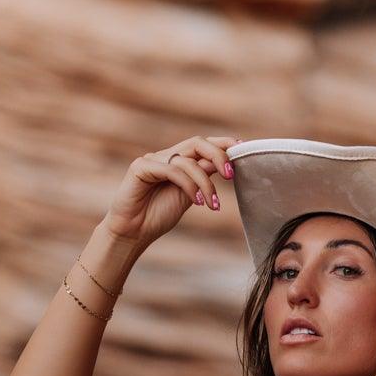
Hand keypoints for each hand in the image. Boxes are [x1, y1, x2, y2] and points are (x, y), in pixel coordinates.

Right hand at [105, 133, 244, 248]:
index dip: (222, 144)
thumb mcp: (190, 196)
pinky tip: (197, 201)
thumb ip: (203, 179)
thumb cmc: (158, 216)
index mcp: (178, 161)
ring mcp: (152, 159)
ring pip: (187, 160)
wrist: (133, 232)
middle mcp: (166, 156)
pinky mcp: (141, 167)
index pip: (202, 146)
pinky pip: (172, 170)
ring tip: (212, 205)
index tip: (242, 150)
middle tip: (230, 174)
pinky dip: (188, 185)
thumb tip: (224, 165)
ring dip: (205, 183)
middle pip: (197, 143)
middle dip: (218, 155)